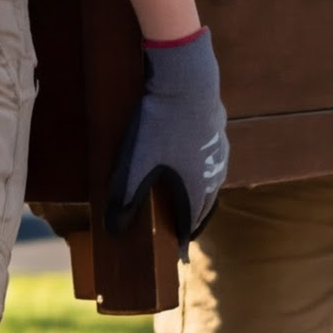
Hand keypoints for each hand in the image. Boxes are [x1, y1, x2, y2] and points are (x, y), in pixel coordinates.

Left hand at [104, 27, 227, 245]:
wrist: (187, 80)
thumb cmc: (160, 125)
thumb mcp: (136, 165)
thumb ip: (125, 198)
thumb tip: (113, 231)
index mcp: (196, 186)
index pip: (191, 220)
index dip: (184, 236)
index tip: (182, 251)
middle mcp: (214, 171)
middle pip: (207, 202)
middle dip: (196, 216)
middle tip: (190, 228)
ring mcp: (219, 147)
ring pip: (214, 177)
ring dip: (205, 192)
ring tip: (198, 198)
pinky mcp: (218, 126)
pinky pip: (214, 155)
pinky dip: (207, 166)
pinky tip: (201, 158)